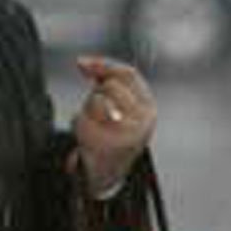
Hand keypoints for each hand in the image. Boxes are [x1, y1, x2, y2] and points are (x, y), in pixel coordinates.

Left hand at [68, 56, 156, 194]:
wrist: (108, 169)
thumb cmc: (113, 129)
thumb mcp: (121, 102)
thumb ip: (108, 79)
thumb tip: (81, 62)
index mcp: (149, 108)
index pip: (128, 74)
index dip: (104, 64)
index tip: (81, 63)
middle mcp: (142, 121)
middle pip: (110, 84)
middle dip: (98, 91)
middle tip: (100, 109)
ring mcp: (125, 132)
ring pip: (97, 98)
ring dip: (89, 107)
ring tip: (97, 123)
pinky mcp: (106, 142)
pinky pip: (86, 116)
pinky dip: (82, 120)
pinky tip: (89, 133)